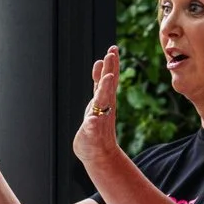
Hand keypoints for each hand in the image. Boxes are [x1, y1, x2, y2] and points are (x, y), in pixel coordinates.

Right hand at [72, 45, 121, 166]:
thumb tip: (93, 121)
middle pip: (108, 82)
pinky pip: (98, 87)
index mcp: (103, 110)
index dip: (105, 80)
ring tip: (109, 53)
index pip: (105, 91)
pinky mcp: (95, 106)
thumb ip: (92, 128)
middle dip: (110, 66)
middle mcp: (103, 104)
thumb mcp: (91, 138)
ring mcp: (100, 105)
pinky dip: (99, 76)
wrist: (99, 153)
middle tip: (113, 50)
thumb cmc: (94, 147)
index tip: (108, 67)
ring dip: (106, 68)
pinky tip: (99, 67)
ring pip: (105, 83)